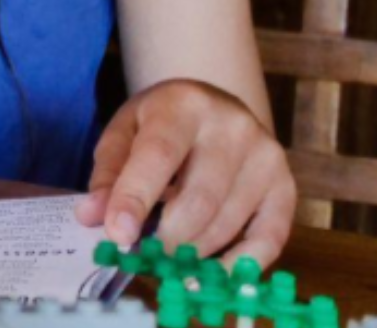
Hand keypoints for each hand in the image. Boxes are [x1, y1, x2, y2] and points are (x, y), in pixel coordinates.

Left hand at [76, 78, 295, 266]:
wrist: (214, 106)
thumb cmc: (161, 123)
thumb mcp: (125, 133)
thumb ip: (108, 174)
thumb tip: (91, 217)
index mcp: (183, 105)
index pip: (158, 157)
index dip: (135, 199)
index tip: (117, 235)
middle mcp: (232, 127)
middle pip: (198, 199)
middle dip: (166, 238)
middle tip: (144, 256)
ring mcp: (266, 156)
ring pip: (227, 223)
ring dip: (193, 251)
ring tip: (169, 256)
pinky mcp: (286, 185)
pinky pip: (268, 239)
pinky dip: (237, 264)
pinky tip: (209, 270)